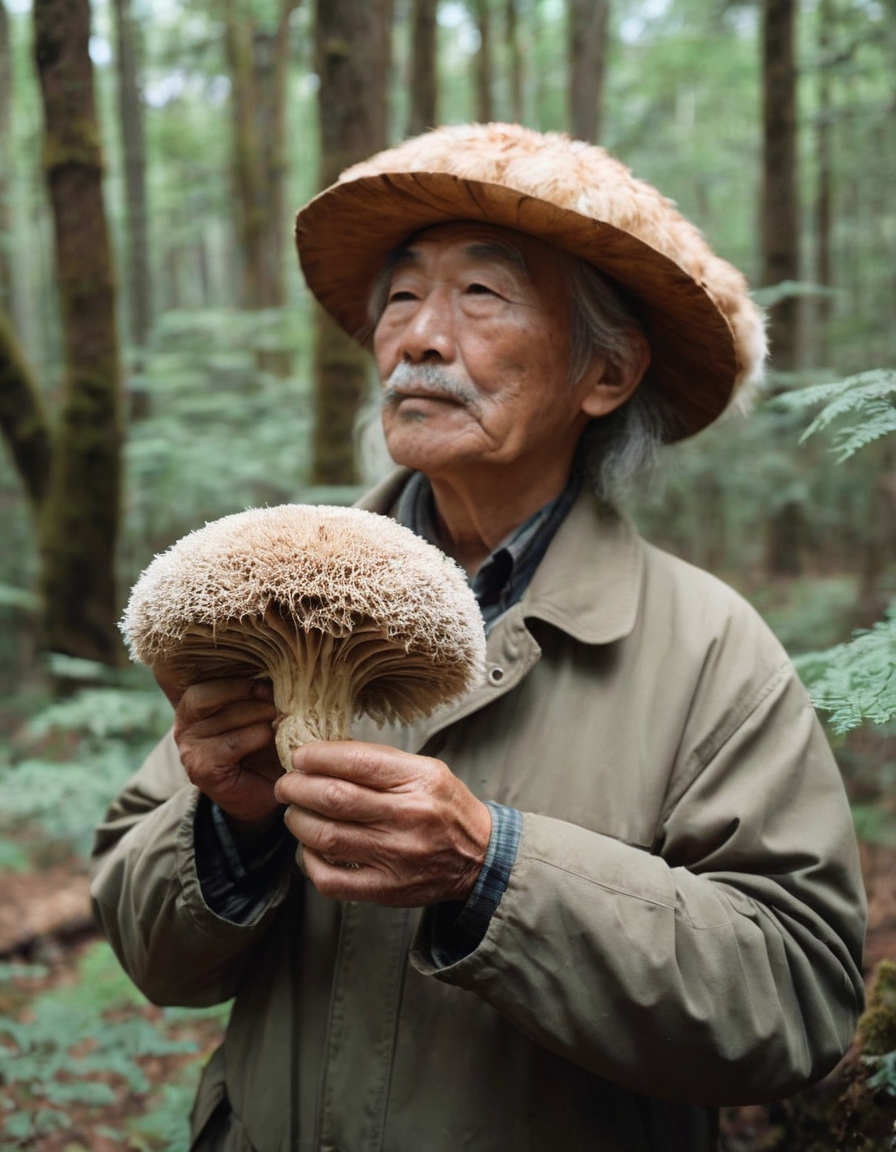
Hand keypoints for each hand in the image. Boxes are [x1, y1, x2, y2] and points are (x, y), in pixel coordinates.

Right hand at [160, 673, 283, 834]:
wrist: (259, 794)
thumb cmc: (260, 748)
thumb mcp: (256, 715)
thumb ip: (256, 695)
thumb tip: (280, 670)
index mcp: (192, 708)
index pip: (206, 685)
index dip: (240, 683)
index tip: (269, 686)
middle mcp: (183, 728)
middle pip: (214, 697)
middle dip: (254, 697)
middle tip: (282, 703)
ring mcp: (190, 750)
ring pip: (228, 718)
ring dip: (262, 717)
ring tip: (282, 721)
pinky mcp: (202, 770)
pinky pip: (233, 744)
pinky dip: (259, 737)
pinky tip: (275, 741)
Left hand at [274, 742, 491, 907]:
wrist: (479, 859)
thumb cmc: (446, 808)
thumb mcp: (427, 770)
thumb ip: (381, 762)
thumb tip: (324, 755)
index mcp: (419, 781)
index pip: (356, 762)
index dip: (317, 756)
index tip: (299, 756)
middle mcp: (407, 817)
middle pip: (334, 798)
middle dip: (297, 787)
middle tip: (286, 784)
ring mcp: (396, 857)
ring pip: (326, 837)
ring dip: (298, 822)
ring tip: (294, 813)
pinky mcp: (386, 889)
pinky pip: (332, 879)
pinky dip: (309, 862)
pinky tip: (308, 848)